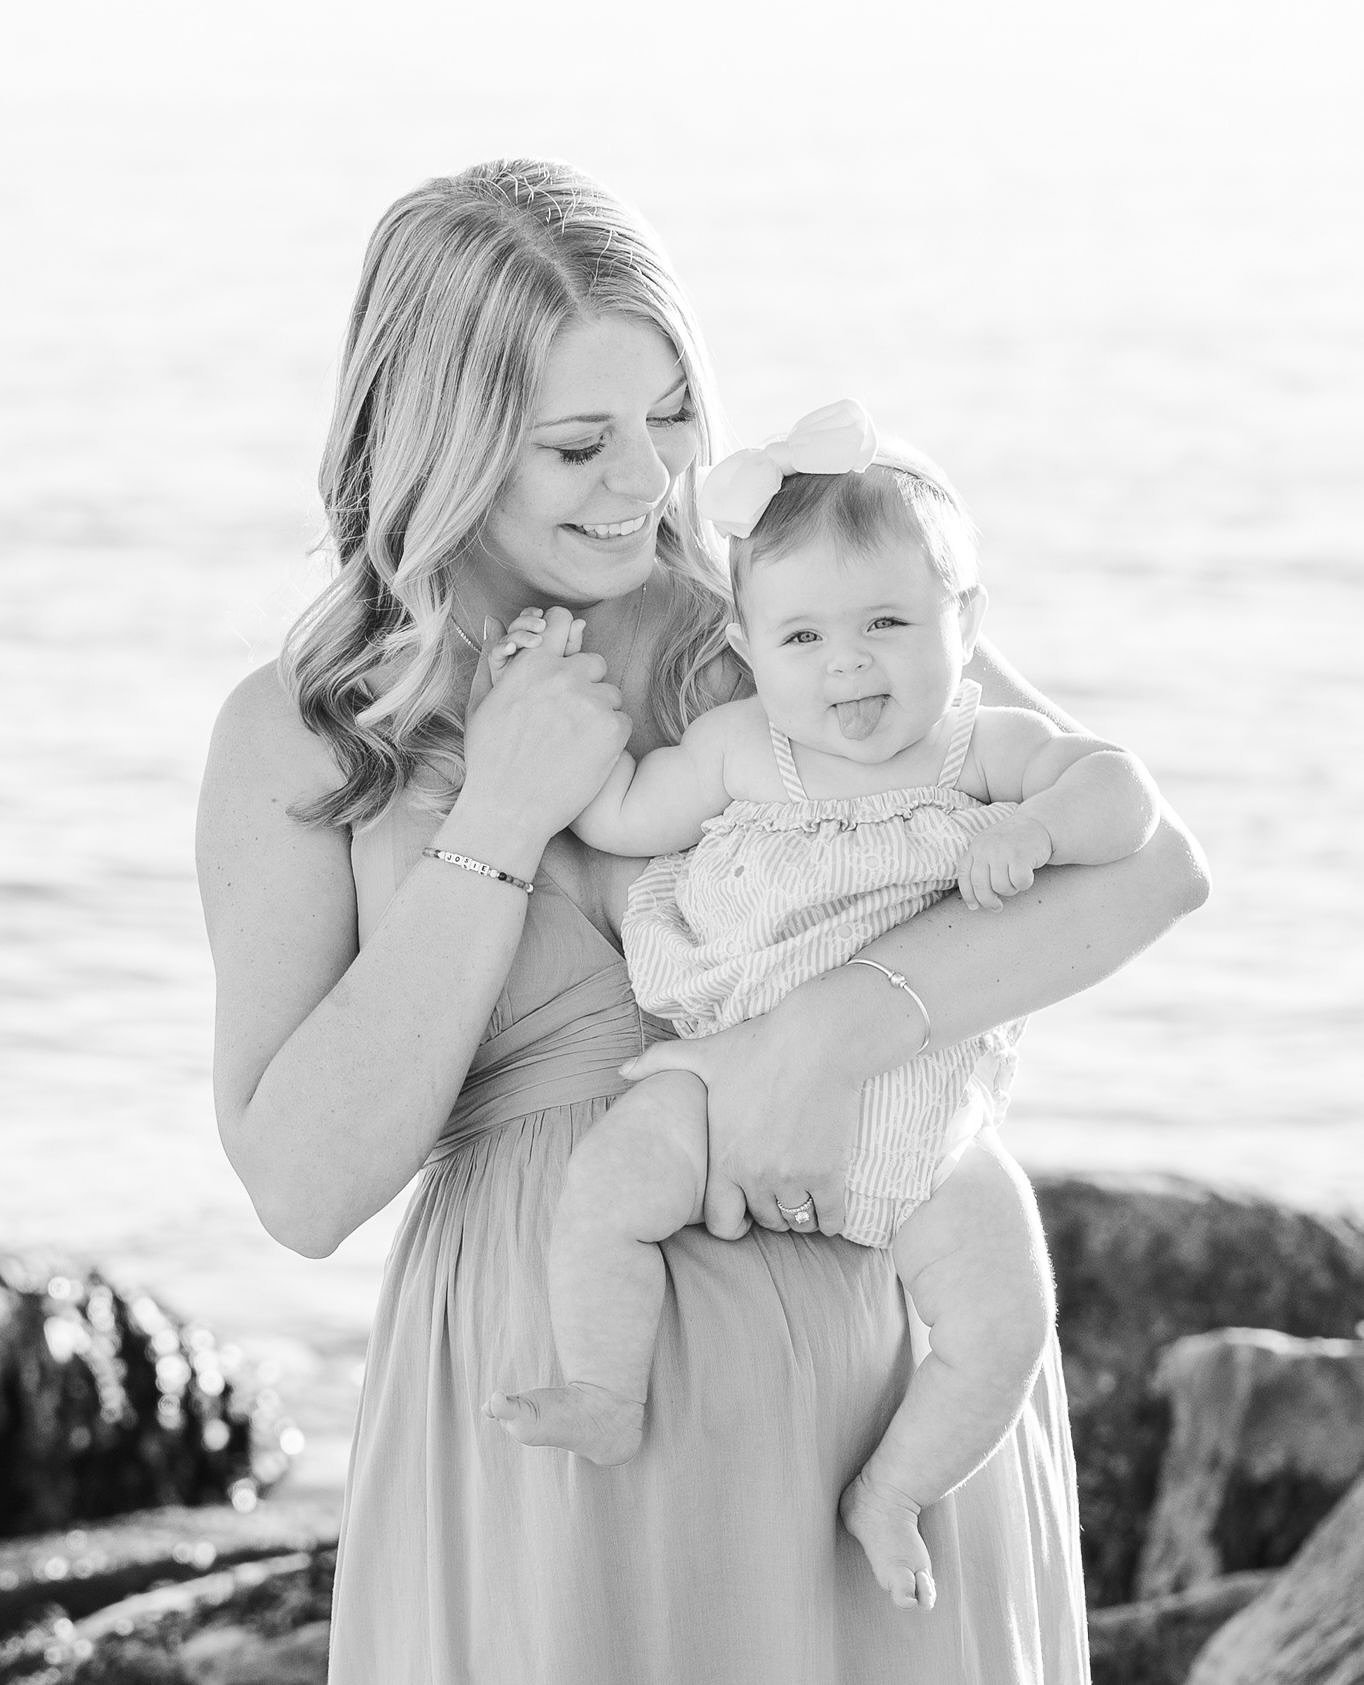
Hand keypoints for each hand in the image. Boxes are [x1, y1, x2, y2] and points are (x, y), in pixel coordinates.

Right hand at [463, 606, 631, 840]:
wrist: (509, 809)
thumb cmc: (490, 759)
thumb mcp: (481, 703)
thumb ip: (492, 657)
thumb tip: (494, 621)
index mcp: (532, 664)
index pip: (562, 621)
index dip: (567, 635)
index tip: (566, 657)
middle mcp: (564, 676)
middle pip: (594, 662)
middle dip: (586, 685)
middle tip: (567, 718)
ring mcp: (591, 701)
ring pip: (611, 694)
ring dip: (599, 713)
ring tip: (574, 742)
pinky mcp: (613, 729)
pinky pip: (623, 721)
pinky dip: (611, 738)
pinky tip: (587, 756)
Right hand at [486, 607, 585, 684]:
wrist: (534, 710)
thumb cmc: (554, 686)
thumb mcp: (566, 662)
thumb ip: (572, 642)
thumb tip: (580, 622)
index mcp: (531, 639)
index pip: (528, 618)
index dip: (531, 613)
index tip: (542, 614)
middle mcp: (518, 644)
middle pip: (517, 624)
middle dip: (528, 621)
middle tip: (541, 626)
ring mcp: (506, 656)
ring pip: (508, 636)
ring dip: (520, 635)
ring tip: (535, 641)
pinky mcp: (497, 668)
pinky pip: (494, 653)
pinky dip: (502, 648)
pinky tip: (511, 648)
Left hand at [619, 998, 861, 1239]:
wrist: (818, 1039)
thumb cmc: (760, 1046)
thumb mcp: (704, 1055)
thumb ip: (659, 1063)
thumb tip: (622, 1069)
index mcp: (723, 1156)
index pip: (720, 1221)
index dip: (731, 1219)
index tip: (743, 1207)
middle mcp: (754, 1174)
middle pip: (764, 1222)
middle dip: (768, 1213)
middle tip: (776, 1197)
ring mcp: (793, 1176)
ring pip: (795, 1222)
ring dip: (799, 1216)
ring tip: (803, 1200)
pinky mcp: (828, 1173)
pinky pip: (831, 1218)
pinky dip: (832, 1220)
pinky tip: (831, 1211)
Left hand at [957, 815, 1053, 910]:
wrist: (1037, 824)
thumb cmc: (1012, 843)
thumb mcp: (989, 849)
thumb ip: (980, 869)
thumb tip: (975, 903)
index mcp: (975, 847)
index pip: (965, 876)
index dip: (968, 895)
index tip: (974, 907)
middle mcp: (986, 848)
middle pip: (981, 886)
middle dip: (989, 901)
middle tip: (997, 906)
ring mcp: (1003, 850)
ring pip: (1001, 887)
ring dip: (1011, 889)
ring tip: (1016, 879)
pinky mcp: (1021, 855)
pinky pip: (1019, 882)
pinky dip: (1025, 884)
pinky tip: (1027, 874)